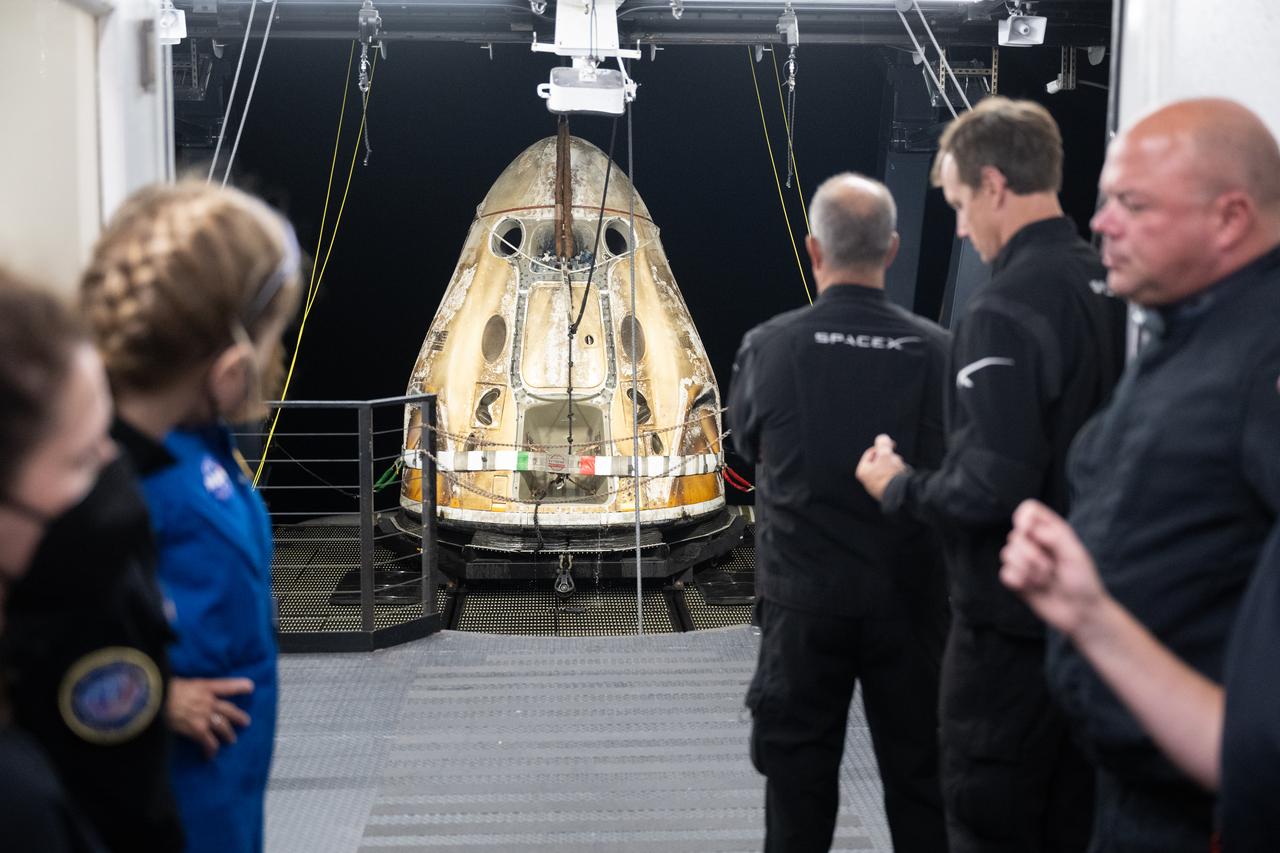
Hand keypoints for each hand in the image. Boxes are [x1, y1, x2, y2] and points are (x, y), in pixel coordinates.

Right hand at [166, 677, 253, 758]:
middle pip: (229, 709)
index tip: (250, 687)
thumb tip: (185, 692)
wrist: (153, 700)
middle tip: (246, 722)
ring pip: (223, 726)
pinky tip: (210, 755)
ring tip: (231, 740)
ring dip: (228, 734)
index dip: (239, 686)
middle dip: (238, 716)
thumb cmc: (161, 689)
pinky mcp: (197, 730)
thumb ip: (189, 689)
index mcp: (204, 686)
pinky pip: (209, 742)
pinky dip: (211, 749)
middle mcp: (208, 700)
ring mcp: (204, 716)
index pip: (226, 685)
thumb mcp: (179, 682)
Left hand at [855, 433, 905, 501]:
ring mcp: (877, 488)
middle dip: (891, 458)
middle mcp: (867, 481)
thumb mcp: (885, 454)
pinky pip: (893, 479)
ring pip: (888, 470)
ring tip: (900, 469)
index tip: (893, 446)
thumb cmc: (889, 474)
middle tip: (897, 460)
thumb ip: (883, 443)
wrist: (899, 495)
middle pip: (880, 461)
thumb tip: (883, 438)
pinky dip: (898, 475)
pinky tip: (903, 476)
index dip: (883, 447)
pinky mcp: (887, 493)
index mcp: (862, 471)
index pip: (872, 452)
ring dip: (896, 466)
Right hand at [1000, 500, 1109, 636]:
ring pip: (1007, 555)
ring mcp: (1024, 562)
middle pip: (1014, 535)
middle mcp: (1034, 543)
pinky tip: (1034, 588)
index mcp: (1050, 531)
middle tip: (1051, 568)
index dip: (1024, 517)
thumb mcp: (1075, 554)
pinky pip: (1005, 574)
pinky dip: (1020, 582)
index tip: (1027, 530)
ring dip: (1028, 571)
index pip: (1028, 510)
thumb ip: (1054, 536)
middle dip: (1031, 555)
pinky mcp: (1016, 580)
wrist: (1081, 613)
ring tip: (1046, 580)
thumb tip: (1029, 529)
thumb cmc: (1083, 582)